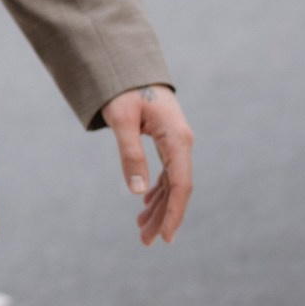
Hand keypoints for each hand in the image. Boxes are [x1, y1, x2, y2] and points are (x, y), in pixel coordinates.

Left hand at [101, 84, 193, 245]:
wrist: (129, 65)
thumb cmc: (124, 89)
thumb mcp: (122, 120)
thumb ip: (130, 153)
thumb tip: (136, 191)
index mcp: (177, 138)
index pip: (181, 184)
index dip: (175, 213)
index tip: (165, 237)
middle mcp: (182, 142)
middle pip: (177, 188)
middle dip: (164, 216)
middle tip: (145, 241)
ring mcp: (177, 142)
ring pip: (172, 182)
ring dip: (160, 206)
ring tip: (142, 229)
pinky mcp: (168, 140)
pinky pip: (167, 172)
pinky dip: (157, 190)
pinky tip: (146, 203)